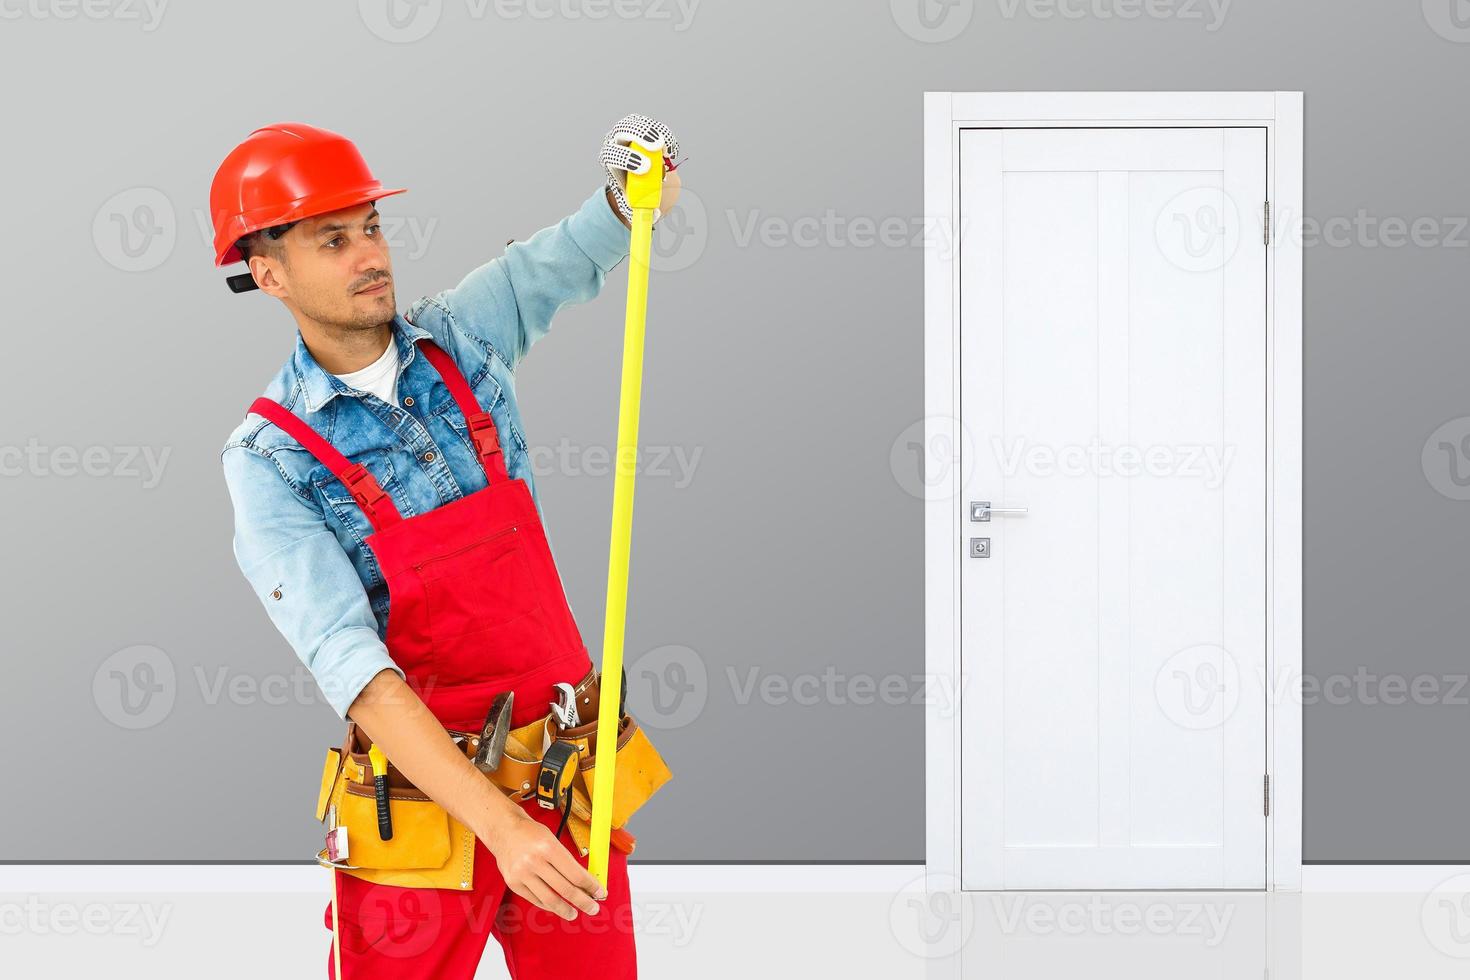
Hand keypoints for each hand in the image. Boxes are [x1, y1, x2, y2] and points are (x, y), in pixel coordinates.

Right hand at [485, 806, 606, 919]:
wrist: (503, 830)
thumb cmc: (531, 833)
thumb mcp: (553, 840)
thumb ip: (567, 861)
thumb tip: (585, 882)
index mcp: (548, 848)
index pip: (575, 874)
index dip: (590, 886)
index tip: (600, 892)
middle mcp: (534, 862)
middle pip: (565, 889)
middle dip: (583, 901)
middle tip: (593, 908)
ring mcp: (522, 874)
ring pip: (549, 900)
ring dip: (565, 910)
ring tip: (574, 913)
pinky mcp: (513, 883)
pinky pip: (535, 900)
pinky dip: (548, 906)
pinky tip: (556, 907)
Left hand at [600, 112, 681, 223]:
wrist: (632, 177)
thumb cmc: (631, 190)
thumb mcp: (631, 202)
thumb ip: (641, 209)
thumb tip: (656, 215)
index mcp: (609, 160)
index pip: (612, 154)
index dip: (628, 159)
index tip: (645, 169)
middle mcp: (615, 141)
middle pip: (623, 130)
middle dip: (641, 136)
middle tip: (657, 147)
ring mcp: (628, 132)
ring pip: (637, 123)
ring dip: (653, 133)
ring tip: (666, 149)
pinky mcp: (642, 128)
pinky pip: (652, 126)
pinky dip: (663, 134)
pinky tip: (670, 149)